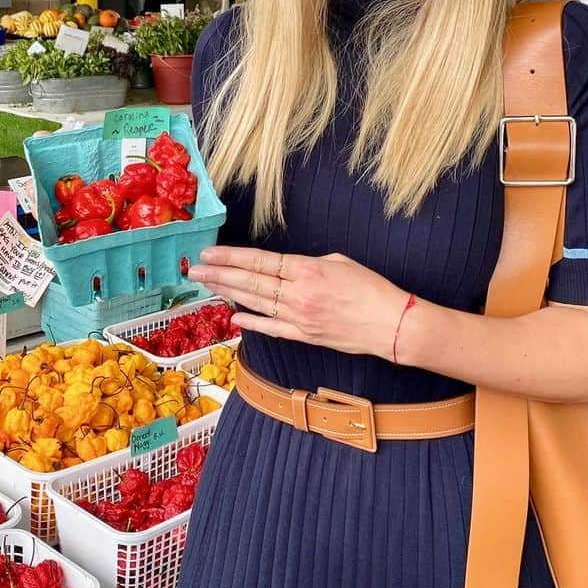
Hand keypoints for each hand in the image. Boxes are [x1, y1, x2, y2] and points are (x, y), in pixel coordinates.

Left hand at [188, 245, 410, 359]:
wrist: (392, 325)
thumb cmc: (371, 288)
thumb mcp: (339, 262)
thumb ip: (308, 264)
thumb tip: (288, 268)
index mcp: (307, 269)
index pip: (260, 261)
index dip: (231, 256)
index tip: (210, 252)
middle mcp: (298, 294)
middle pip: (250, 281)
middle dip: (219, 274)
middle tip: (195, 268)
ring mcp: (299, 317)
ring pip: (255, 303)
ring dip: (228, 293)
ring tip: (206, 285)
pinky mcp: (305, 336)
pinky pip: (272, 328)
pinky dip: (251, 322)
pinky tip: (233, 317)